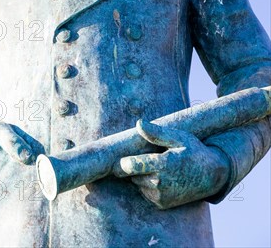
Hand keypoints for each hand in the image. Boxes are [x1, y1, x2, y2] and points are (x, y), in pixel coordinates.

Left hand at [115, 122, 229, 209]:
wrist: (211, 176)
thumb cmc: (194, 151)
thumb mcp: (178, 138)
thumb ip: (157, 133)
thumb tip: (139, 123)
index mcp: (162, 165)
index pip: (130, 166)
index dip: (121, 161)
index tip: (117, 156)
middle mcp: (160, 184)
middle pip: (131, 175)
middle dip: (133, 166)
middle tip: (143, 156)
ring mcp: (160, 196)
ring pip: (137, 184)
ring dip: (140, 175)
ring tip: (157, 165)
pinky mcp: (161, 204)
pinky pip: (145, 193)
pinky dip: (147, 185)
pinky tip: (160, 176)